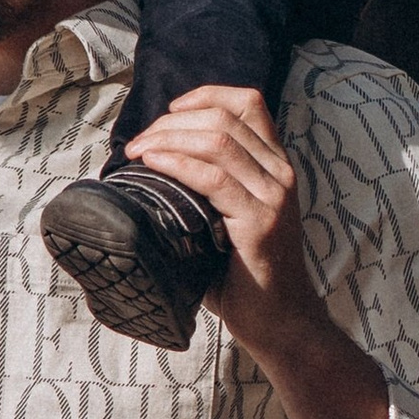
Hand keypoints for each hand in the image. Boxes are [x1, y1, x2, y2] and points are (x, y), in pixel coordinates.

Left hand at [121, 84, 388, 418]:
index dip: (204, 95)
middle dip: (171, 121)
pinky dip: (176, 163)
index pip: (248, 101)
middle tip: (138, 143)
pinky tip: (152, 165)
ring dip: (167, 138)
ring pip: (217, 139)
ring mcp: (274, 196)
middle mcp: (281, 173)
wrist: (281, 323)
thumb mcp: (228, 218)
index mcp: (276, 165)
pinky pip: (214, 178)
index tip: (169, 112)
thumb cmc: (244, 274)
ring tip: (137, 153)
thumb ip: (206, 187)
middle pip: (225, 116)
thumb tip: (147, 166)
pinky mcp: (261, 222)